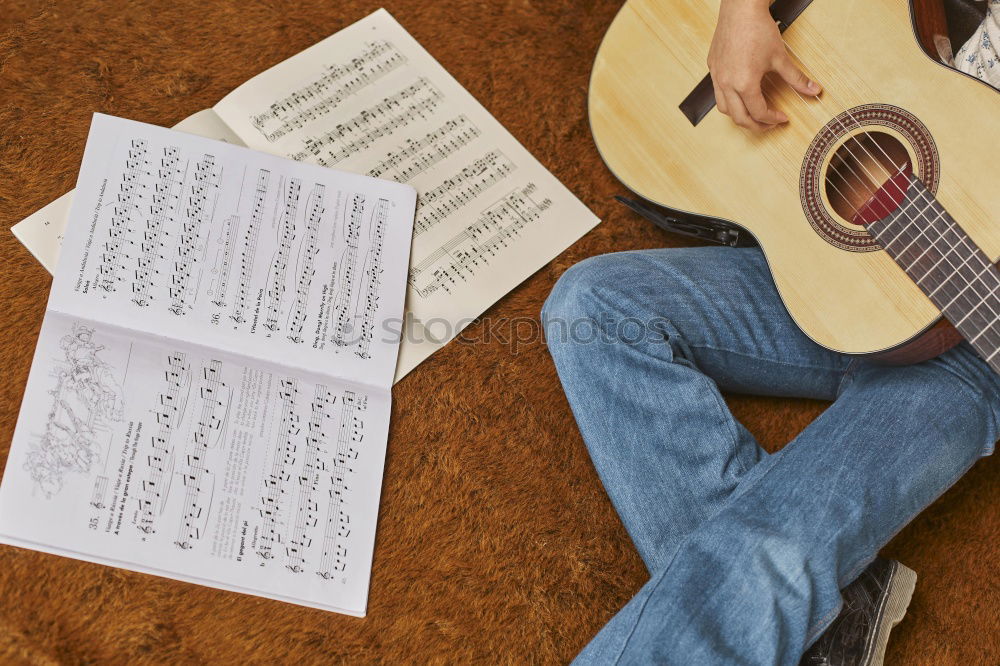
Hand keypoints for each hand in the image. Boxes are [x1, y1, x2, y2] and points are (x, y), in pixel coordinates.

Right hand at [707, 0, 820, 130]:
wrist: (741, 9)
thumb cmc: (758, 29)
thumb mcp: (780, 57)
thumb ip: (796, 78)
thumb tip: (814, 90)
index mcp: (744, 84)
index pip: (758, 112)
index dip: (772, 119)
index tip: (782, 118)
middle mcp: (727, 83)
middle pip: (739, 118)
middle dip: (756, 125)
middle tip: (768, 124)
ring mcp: (717, 76)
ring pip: (724, 109)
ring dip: (739, 115)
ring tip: (752, 113)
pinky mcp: (713, 68)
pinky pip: (717, 92)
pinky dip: (729, 100)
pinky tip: (740, 93)